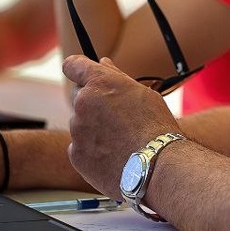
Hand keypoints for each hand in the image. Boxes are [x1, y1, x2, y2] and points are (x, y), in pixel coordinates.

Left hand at [63, 56, 179, 196]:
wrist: (156, 166)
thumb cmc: (155, 127)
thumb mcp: (143, 94)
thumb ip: (117, 77)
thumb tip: (103, 64)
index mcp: (99, 83)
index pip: (73, 66)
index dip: (77, 69)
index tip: (82, 75)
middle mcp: (82, 103)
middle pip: (79, 96)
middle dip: (92, 102)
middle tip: (116, 116)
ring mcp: (77, 130)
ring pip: (81, 124)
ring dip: (94, 128)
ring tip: (121, 140)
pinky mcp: (76, 154)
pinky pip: (80, 147)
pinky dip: (92, 149)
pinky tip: (114, 154)